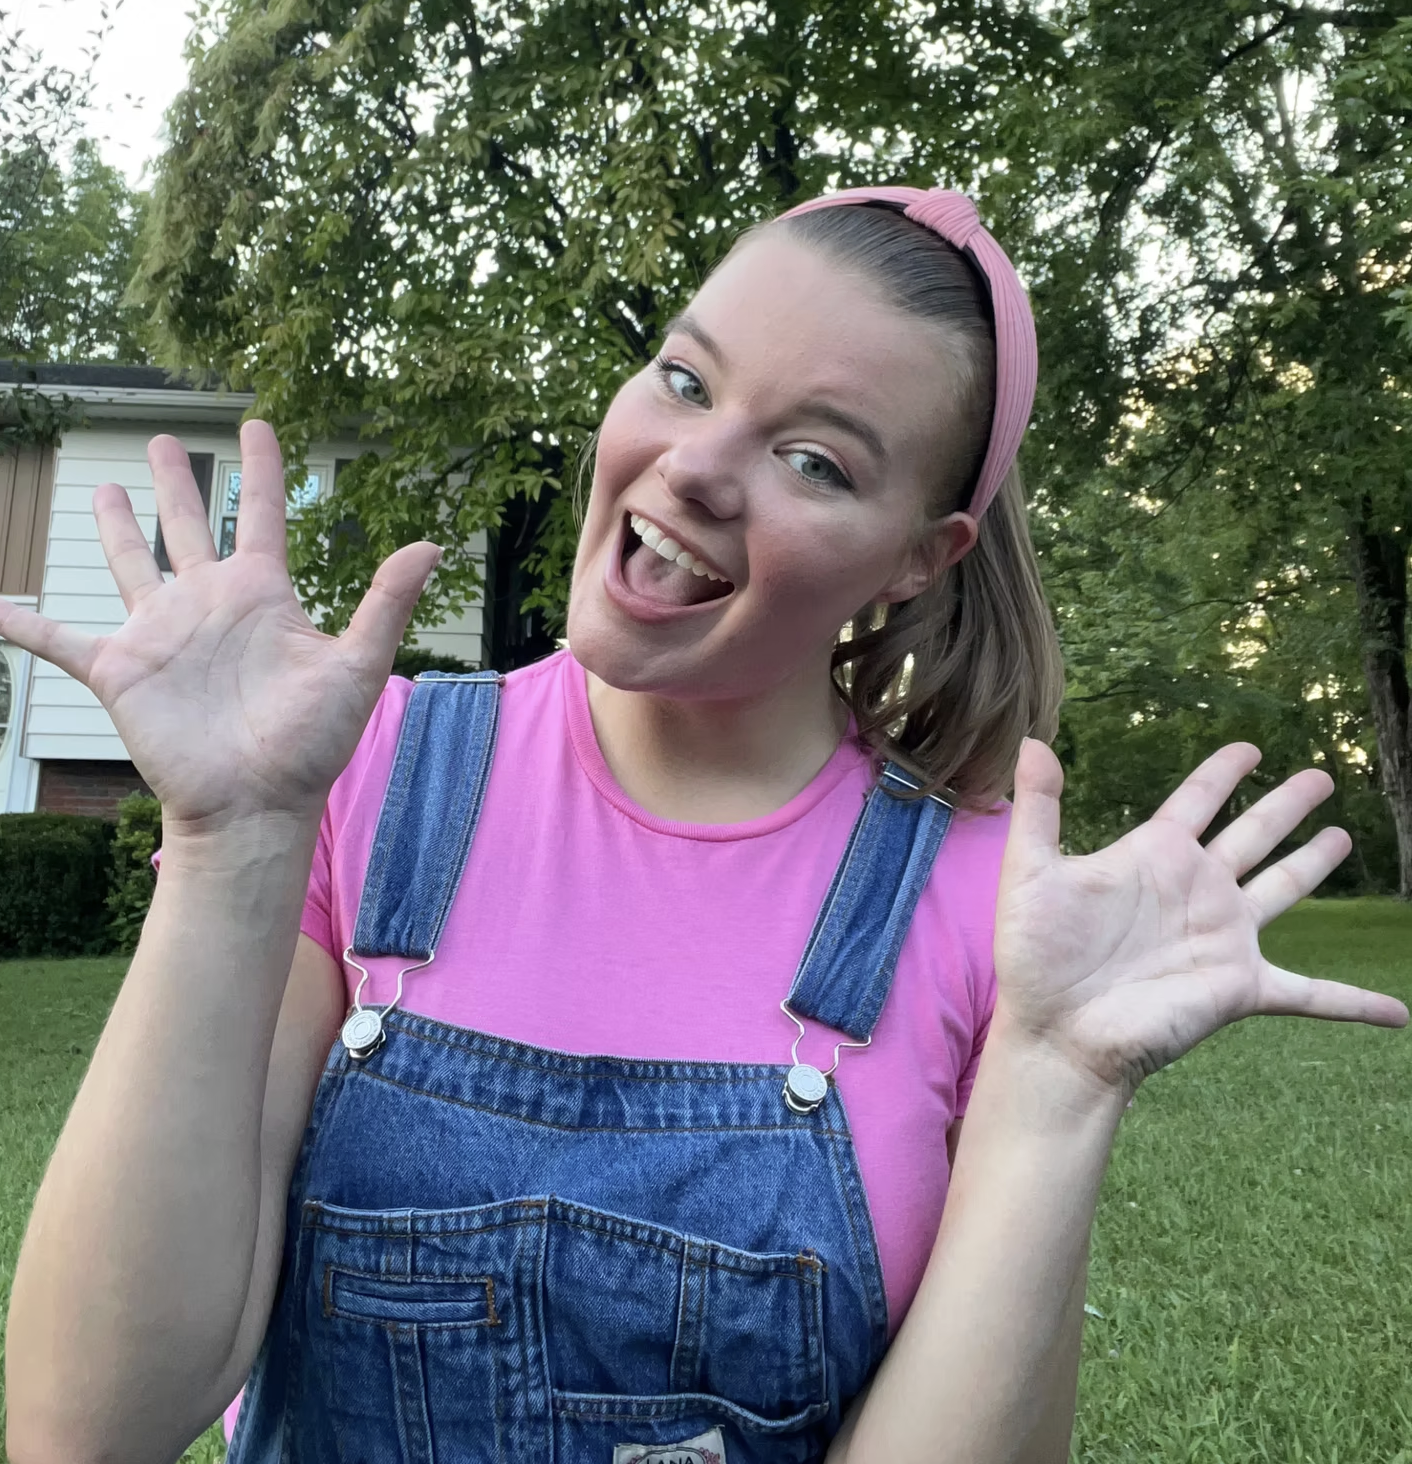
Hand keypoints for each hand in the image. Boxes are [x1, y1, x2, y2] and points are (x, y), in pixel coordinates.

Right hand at [0, 421, 439, 833]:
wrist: (256, 804)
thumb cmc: (311, 743)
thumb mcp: (356, 666)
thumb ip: (386, 603)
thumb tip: (431, 543)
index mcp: (262, 595)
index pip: (265, 514)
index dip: (264, 469)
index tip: (260, 424)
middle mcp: (209, 604)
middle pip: (190, 526)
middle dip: (178, 484)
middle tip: (166, 441)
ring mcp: (161, 634)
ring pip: (132, 564)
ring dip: (117, 529)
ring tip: (108, 489)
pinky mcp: (120, 670)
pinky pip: (59, 641)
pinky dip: (23, 624)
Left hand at [994, 740, 1407, 1094]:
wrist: (1056, 1033)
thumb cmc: (1034, 957)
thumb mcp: (1030, 871)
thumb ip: (1038, 806)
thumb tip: (1031, 742)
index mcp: (1153, 857)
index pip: (1196, 801)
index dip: (1221, 773)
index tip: (1248, 748)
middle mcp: (1196, 890)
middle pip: (1253, 833)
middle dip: (1285, 805)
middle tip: (1321, 776)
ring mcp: (1223, 937)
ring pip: (1283, 890)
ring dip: (1314, 865)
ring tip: (1344, 838)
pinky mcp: (1240, 987)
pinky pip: (1312, 994)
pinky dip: (1355, 1002)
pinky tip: (1398, 1013)